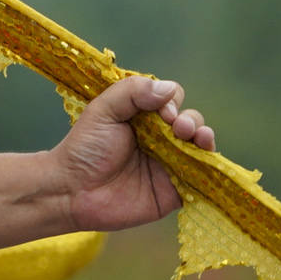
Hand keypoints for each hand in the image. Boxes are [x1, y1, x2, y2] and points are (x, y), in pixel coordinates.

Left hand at [49, 75, 213, 231]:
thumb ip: (132, 92)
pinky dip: (208, 168)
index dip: (172, 102)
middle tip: (178, 127)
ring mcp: (168, 164)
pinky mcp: (173, 191)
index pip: (172, 101)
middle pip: (191, 122)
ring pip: (200, 147)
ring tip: (197, 136)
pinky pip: (200, 179)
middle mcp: (160, 139)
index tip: (162, 112)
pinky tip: (206, 157)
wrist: (72, 191)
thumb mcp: (103, 110)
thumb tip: (169, 88)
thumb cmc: (84, 149)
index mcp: (144, 118)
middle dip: (192, 120)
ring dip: (204, 138)